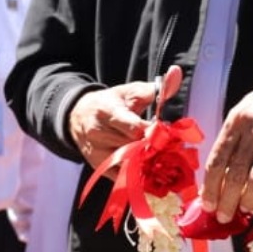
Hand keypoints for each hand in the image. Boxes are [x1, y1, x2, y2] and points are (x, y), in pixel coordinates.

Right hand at [68, 66, 182, 171]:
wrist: (77, 117)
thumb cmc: (110, 103)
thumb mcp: (128, 92)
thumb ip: (154, 88)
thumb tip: (176, 74)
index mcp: (107, 112)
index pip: (134, 127)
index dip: (154, 133)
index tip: (167, 133)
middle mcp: (99, 134)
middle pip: (133, 147)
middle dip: (153, 148)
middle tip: (169, 148)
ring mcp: (97, 152)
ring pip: (128, 164)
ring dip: (147, 164)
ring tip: (161, 160)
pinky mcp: (98, 167)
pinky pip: (121, 177)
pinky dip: (137, 176)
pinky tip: (149, 171)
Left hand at [201, 55, 252, 222]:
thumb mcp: (243, 111)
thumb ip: (231, 140)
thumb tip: (216, 176)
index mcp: (236, 120)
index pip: (217, 160)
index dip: (210, 186)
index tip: (207, 204)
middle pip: (236, 171)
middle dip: (227, 198)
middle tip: (224, 215)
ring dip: (249, 198)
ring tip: (244, 210)